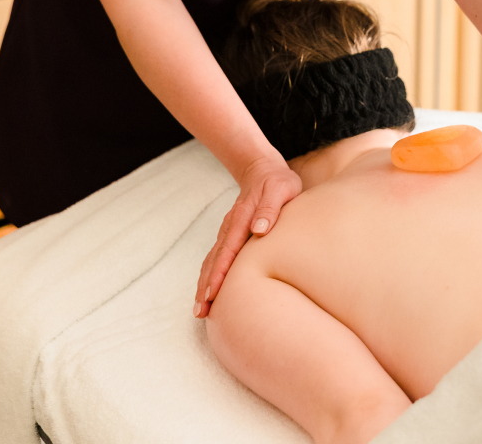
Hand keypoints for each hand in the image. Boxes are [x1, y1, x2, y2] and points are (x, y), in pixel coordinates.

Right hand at [194, 153, 301, 318]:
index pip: (228, 249)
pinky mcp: (229, 235)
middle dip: (206, 285)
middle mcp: (230, 226)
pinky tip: (206, 291)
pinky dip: (208, 275)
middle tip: (201, 311)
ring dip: (204, 284)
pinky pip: (215, 257)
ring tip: (200, 310)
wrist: (262, 169)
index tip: (212, 293)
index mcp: (242, 217)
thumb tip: (258, 229)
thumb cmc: (277, 181)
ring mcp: (227, 231)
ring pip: (211, 260)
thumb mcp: (281, 189)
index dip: (220, 272)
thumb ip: (269, 208)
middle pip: (215, 259)